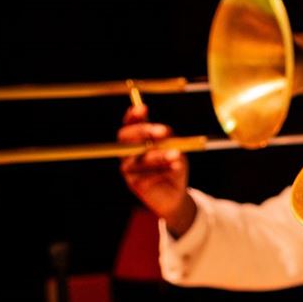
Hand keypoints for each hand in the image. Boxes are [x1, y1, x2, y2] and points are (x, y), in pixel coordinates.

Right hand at [119, 105, 196, 235]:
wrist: (176, 193)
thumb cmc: (173, 165)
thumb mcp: (175, 148)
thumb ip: (168, 140)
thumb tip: (165, 133)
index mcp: (136, 140)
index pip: (129, 125)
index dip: (132, 116)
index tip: (142, 108)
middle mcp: (127, 152)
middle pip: (126, 138)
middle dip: (144, 132)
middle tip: (164, 131)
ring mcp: (128, 168)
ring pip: (139, 158)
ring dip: (159, 155)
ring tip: (176, 154)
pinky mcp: (134, 184)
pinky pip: (146, 176)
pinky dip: (162, 171)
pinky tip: (175, 168)